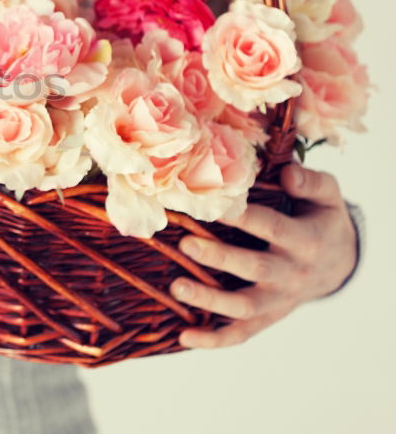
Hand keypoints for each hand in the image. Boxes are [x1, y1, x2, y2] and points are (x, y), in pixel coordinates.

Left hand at [170, 163, 357, 348]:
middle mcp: (291, 273)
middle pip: (254, 268)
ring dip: (210, 300)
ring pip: (244, 307)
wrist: (337, 263)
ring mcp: (278, 299)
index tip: (212, 204)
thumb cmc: (319, 219)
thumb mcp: (328, 196)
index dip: (243, 216)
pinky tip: (183, 336)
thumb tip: (288, 173)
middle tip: (185, 243)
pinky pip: (240, 334)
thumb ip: (311, 182)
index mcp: (305, 240)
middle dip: (220, 257)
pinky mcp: (266, 317)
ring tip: (176, 288)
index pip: (272, 227)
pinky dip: (213, 340)